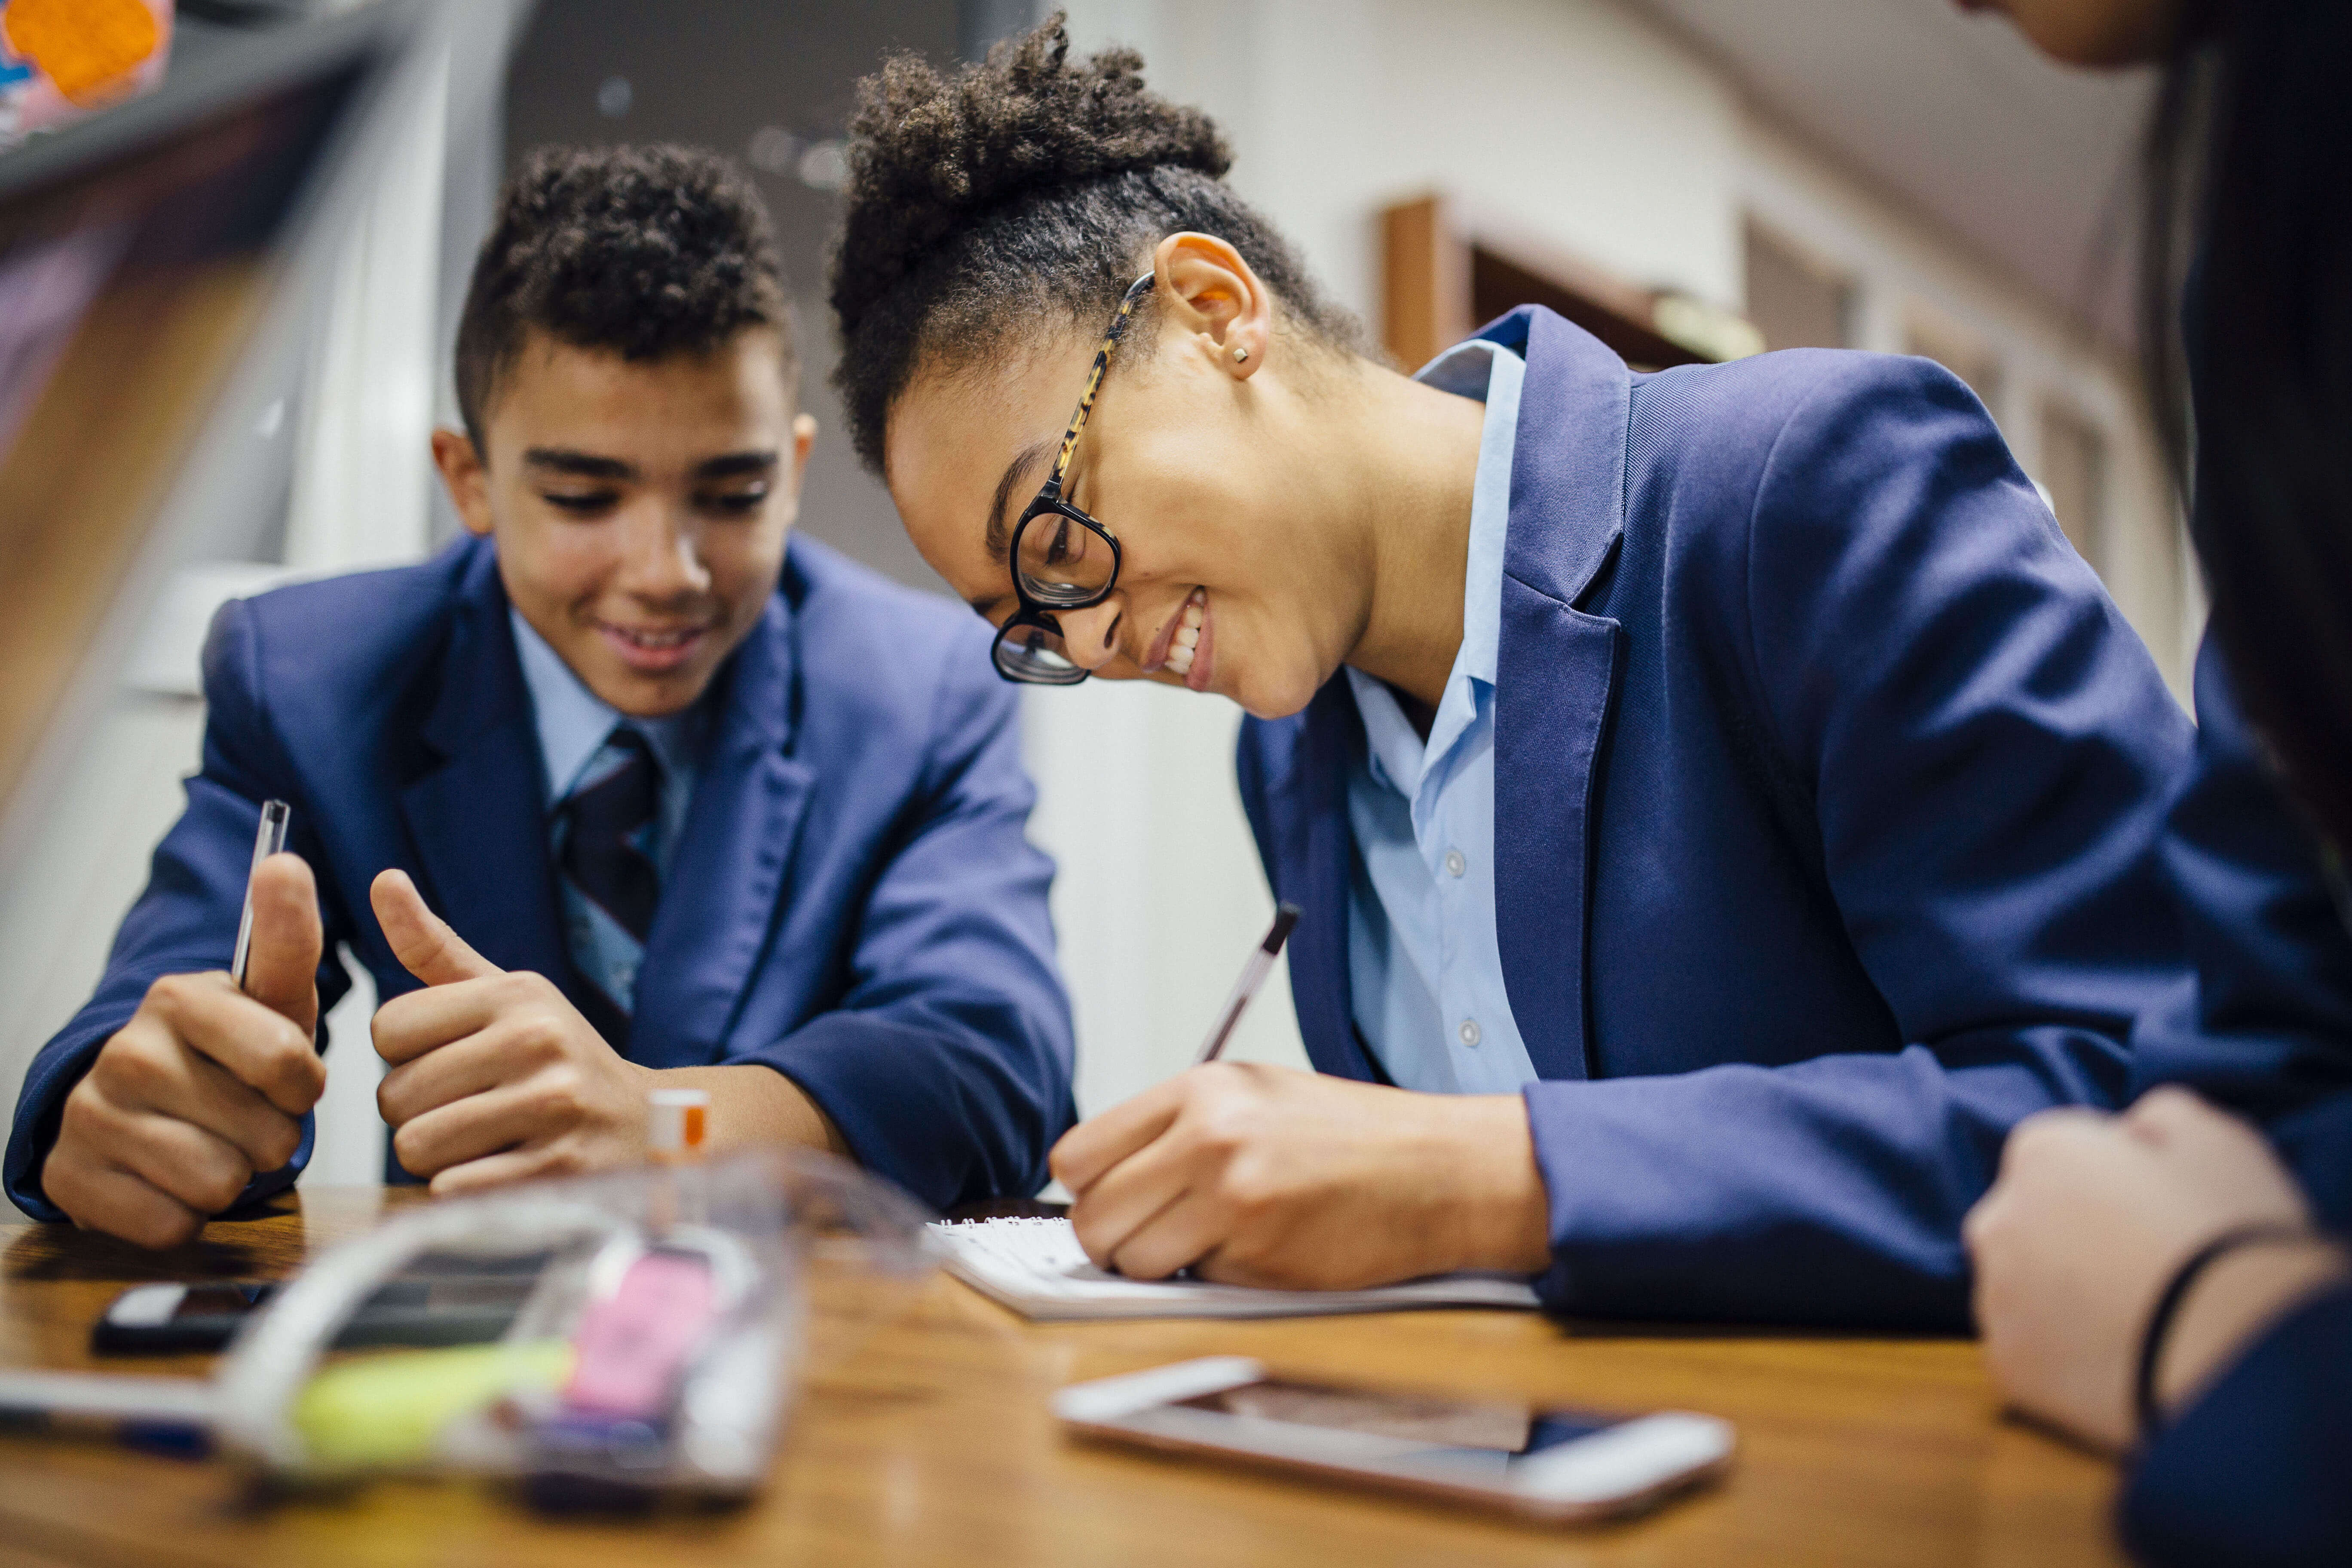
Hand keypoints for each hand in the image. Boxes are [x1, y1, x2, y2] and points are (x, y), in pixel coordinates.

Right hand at [42, 852, 324, 1247]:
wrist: (137, 1106)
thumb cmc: (226, 1051)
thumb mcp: (271, 997)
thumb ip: (287, 936)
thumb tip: (284, 861)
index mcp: (180, 998)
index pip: (287, 1060)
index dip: (303, 1085)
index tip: (287, 1075)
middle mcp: (126, 1051)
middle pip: (266, 1135)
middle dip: (270, 1134)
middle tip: (243, 1114)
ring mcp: (91, 1115)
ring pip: (221, 1183)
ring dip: (233, 1175)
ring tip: (212, 1143)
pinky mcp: (70, 1179)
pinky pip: (173, 1225)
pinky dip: (184, 1213)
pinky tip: (168, 1178)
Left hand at [370, 869, 653, 1193]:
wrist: (644, 1126)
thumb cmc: (554, 1058)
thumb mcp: (507, 995)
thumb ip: (434, 948)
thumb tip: (383, 880)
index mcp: (517, 994)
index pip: (387, 1028)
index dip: (405, 1055)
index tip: (450, 1059)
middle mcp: (537, 1041)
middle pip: (395, 1095)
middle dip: (417, 1112)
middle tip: (469, 1108)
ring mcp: (552, 1106)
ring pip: (416, 1146)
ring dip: (436, 1156)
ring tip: (484, 1140)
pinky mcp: (556, 1169)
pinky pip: (451, 1189)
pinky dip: (462, 1190)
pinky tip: (503, 1169)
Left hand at [1049, 1062, 1551, 1288]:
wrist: (1437, 1170)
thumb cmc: (1348, 1136)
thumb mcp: (1254, 1095)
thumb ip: (1177, 1126)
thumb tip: (1102, 1178)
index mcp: (1198, 1090)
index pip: (1077, 1155)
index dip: (1086, 1191)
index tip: (1110, 1202)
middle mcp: (1207, 1138)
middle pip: (1092, 1217)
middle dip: (1113, 1240)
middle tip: (1153, 1238)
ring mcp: (1232, 1199)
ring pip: (1133, 1262)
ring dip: (1160, 1267)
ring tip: (1213, 1242)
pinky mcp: (1259, 1256)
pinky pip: (1196, 1284)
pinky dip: (1218, 1279)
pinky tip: (1264, 1250)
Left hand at [1964, 1087, 2324, 1451]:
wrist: (2241, 1356)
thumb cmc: (2231, 1237)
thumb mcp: (2215, 1140)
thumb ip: (2159, 1117)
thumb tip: (2134, 1132)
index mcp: (2042, 1153)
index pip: (2060, 1156)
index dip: (2114, 1184)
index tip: (2158, 1211)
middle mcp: (1998, 1219)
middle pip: (2031, 1221)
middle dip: (2075, 1238)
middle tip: (2149, 1269)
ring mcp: (1997, 1298)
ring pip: (2026, 1290)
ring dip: (2066, 1300)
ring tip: (2143, 1320)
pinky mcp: (2009, 1367)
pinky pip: (2034, 1354)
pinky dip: (2068, 1359)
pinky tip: (2124, 1360)